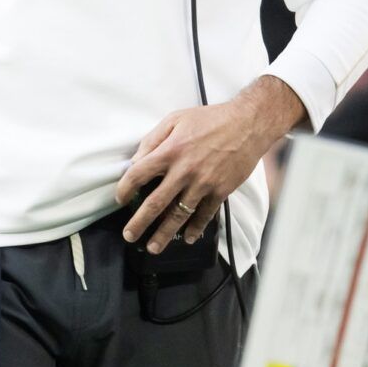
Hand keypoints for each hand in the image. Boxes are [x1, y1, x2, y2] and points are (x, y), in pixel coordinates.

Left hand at [117, 81, 298, 253]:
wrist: (247, 124)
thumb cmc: (210, 119)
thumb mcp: (175, 119)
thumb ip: (153, 139)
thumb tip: (136, 160)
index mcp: (170, 151)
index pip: (138, 174)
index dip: (125, 189)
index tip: (120, 199)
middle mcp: (184, 170)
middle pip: (155, 203)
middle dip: (139, 223)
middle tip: (130, 235)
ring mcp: (203, 183)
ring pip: (179, 215)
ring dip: (164, 234)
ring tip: (153, 246)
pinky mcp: (220, 191)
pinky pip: (205, 215)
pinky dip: (195, 228)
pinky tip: (187, 237)